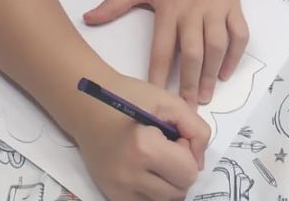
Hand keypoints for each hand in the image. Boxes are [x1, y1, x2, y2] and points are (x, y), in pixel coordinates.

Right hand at [76, 72, 208, 200]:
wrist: (88, 106)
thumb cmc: (129, 98)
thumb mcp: (169, 102)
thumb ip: (195, 130)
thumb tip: (200, 163)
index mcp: (144, 148)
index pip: (189, 172)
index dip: (188, 152)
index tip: (175, 136)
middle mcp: (130, 176)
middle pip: (179, 192)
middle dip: (181, 170)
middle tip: (166, 147)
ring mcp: (119, 191)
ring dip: (169, 183)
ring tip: (156, 159)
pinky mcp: (112, 197)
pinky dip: (153, 192)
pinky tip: (146, 171)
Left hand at [85, 0, 248, 104]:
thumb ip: (115, 3)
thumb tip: (87, 18)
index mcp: (169, 8)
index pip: (161, 47)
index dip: (157, 74)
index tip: (154, 97)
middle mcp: (192, 11)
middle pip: (192, 51)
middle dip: (188, 81)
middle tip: (186, 107)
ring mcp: (215, 10)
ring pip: (216, 46)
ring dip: (210, 73)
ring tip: (204, 96)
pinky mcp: (234, 8)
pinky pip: (239, 35)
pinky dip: (234, 56)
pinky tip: (225, 73)